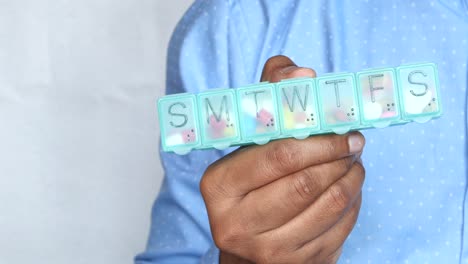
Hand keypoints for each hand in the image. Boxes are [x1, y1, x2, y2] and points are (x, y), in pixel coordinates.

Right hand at [200, 55, 365, 263]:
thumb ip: (270, 93)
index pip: (278, 156)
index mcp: (219, 185)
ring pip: (326, 206)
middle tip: (354, 142)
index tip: (343, 129)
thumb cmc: (249, 180)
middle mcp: (236, 224)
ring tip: (354, 162)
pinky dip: (352, 203)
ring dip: (351, 178)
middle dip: (338, 158)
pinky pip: (337, 229)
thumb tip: (303, 73)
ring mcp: (267, 251)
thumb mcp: (248, 137)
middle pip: (304, 183)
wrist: (245, 239)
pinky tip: (349, 188)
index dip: (319, 140)